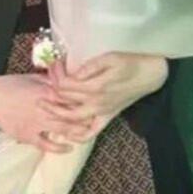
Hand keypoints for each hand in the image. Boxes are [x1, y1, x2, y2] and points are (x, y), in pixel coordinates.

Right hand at [0, 72, 96, 152]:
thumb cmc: (12, 84)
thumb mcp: (34, 78)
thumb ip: (51, 80)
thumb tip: (66, 78)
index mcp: (47, 91)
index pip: (72, 98)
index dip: (85, 102)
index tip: (94, 104)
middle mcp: (44, 108)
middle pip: (72, 115)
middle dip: (85, 118)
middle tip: (94, 120)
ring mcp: (36, 123)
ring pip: (63, 130)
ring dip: (76, 133)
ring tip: (85, 134)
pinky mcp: (27, 135)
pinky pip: (46, 145)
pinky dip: (58, 148)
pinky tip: (68, 148)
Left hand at [39, 53, 167, 140]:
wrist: (151, 75)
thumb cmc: (130, 63)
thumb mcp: (110, 58)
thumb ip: (90, 67)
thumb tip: (74, 74)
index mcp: (95, 86)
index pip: (66, 84)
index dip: (56, 74)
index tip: (53, 65)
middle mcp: (96, 102)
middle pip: (64, 101)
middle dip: (50, 94)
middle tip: (42, 88)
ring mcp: (101, 112)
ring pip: (72, 119)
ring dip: (56, 114)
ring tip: (44, 107)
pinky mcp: (108, 117)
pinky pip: (91, 132)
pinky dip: (78, 136)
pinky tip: (68, 132)